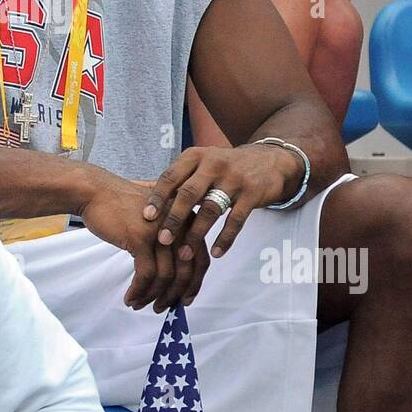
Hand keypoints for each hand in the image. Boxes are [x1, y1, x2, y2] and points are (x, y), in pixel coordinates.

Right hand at [79, 169, 211, 312]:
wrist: (96, 192)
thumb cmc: (123, 206)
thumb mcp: (156, 219)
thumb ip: (170, 240)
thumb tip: (176, 278)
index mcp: (187, 219)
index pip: (201, 259)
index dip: (195, 284)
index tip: (185, 300)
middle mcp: (179, 224)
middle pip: (187, 270)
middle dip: (175, 295)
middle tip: (163, 308)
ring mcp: (161, 231)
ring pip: (166, 276)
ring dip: (153, 296)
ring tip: (140, 304)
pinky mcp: (141, 238)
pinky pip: (145, 275)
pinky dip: (139, 291)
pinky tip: (130, 298)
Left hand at [124, 143, 301, 309]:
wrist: (270, 160)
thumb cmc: (224, 167)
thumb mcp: (202, 163)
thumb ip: (179, 180)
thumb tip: (142, 200)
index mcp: (196, 156)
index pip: (171, 176)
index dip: (157, 197)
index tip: (145, 217)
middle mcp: (213, 164)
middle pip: (189, 193)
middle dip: (174, 219)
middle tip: (161, 240)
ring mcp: (234, 178)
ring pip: (211, 209)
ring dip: (196, 234)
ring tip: (184, 254)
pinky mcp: (253, 193)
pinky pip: (236, 220)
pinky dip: (225, 238)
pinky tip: (215, 253)